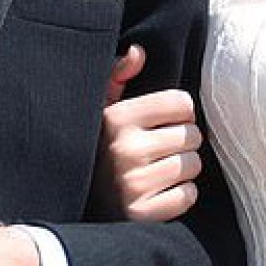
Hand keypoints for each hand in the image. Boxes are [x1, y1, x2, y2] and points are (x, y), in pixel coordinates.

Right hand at [94, 44, 201, 222]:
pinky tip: (160, 192)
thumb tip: (138, 51)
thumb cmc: (97, 149)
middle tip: (162, 149)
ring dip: (183, 169)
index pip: (182, 104)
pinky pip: (187, 196)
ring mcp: (133, 184)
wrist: (73, 202)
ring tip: (160, 170)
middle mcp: (125, 149)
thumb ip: (118, 76)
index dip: (179, 113)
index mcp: (117, 118)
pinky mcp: (142, 214)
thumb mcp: (100, 109)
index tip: (165, 122)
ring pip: (192, 166)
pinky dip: (180, 195)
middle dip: (183, 142)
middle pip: (193, 135)